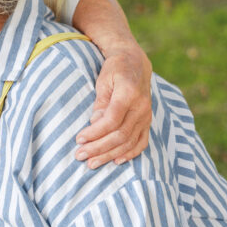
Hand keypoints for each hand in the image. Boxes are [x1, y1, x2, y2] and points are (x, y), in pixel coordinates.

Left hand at [75, 46, 152, 167]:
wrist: (135, 63)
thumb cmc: (115, 71)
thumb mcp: (103, 81)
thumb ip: (100, 103)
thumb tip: (95, 124)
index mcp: (129, 93)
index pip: (112, 120)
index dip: (95, 132)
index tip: (79, 139)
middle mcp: (141, 106)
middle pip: (120, 134)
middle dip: (98, 148)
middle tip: (80, 156)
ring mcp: (147, 115)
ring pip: (129, 141)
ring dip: (109, 154)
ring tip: (92, 163)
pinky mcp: (148, 121)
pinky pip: (142, 141)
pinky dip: (130, 153)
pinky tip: (117, 161)